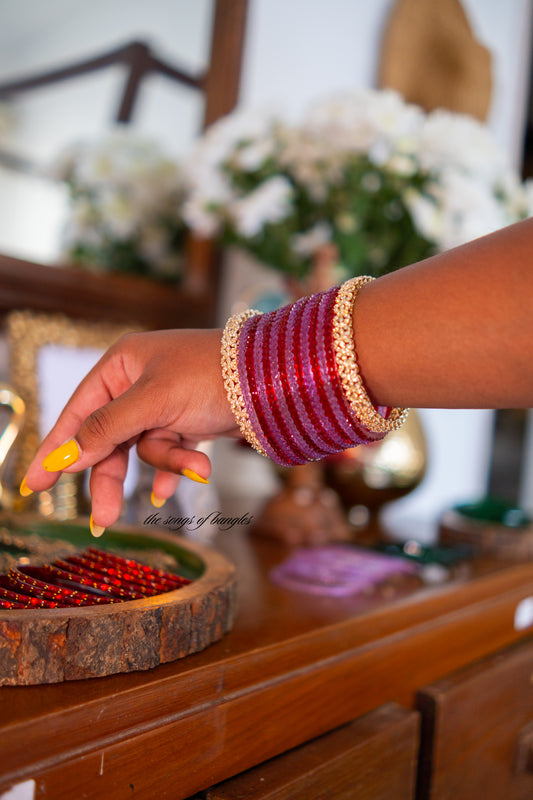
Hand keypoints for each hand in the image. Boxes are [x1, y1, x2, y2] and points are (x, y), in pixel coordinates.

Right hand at [22, 328, 236, 528]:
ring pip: (146, 449)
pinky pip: (171, 452)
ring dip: (170, 461)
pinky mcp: (188, 420)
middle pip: (109, 440)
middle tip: (104, 519)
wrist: (273, 379)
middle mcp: (139, 382)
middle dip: (113, 476)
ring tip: (197, 464)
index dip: (56, 448)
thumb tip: (66, 455)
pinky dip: (179, 467)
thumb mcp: (154, 401)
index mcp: (123, 365)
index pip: (78, 412)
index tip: (33, 484)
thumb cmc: (212, 376)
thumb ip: (107, 429)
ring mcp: (164, 403)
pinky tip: (190, 477)